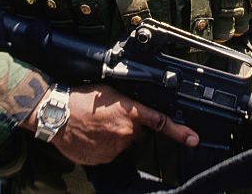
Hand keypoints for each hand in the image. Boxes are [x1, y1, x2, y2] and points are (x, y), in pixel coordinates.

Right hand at [46, 85, 197, 165]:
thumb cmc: (81, 99)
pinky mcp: (103, 159)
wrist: (57, 115)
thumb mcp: (111, 93)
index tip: (193, 139)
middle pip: (139, 134)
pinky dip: (104, 147)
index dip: (180, 132)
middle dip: (132, 127)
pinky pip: (110, 153)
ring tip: (98, 126)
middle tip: (112, 118)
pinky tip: (92, 136)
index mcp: (130, 113)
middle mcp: (126, 132)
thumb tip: (139, 112)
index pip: (160, 122)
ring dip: (117, 137)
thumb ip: (129, 103)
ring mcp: (115, 148)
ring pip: (125, 144)